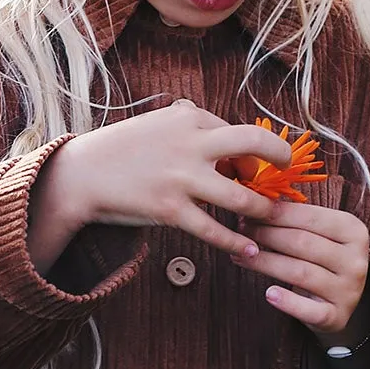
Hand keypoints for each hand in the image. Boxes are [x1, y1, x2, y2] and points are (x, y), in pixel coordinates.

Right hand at [27, 99, 293, 273]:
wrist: (81, 175)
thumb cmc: (120, 152)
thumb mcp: (157, 124)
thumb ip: (187, 122)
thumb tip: (216, 127)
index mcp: (190, 118)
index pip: (238, 132)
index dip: (256, 152)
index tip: (260, 169)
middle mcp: (191, 144)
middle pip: (253, 145)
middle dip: (279, 159)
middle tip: (288, 176)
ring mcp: (181, 178)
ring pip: (240, 196)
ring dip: (263, 210)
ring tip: (272, 219)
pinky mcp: (169, 210)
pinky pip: (213, 229)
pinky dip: (236, 242)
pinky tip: (250, 250)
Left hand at [235, 199, 369, 341]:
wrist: (339, 303)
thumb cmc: (321, 261)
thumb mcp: (318, 236)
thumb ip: (296, 220)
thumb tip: (256, 202)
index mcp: (354, 231)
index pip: (311, 217)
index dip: (276, 214)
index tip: (249, 210)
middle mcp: (356, 259)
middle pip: (302, 243)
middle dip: (267, 235)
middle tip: (240, 231)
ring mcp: (348, 290)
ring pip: (300, 272)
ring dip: (265, 263)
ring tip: (239, 257)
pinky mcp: (336, 316)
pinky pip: (308, 309)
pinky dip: (287, 302)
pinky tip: (268, 293)